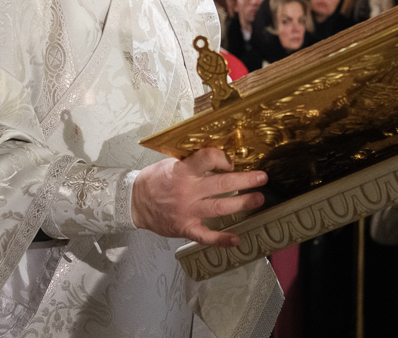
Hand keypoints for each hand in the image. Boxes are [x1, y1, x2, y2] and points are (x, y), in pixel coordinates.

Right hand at [132, 147, 265, 247]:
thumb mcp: (171, 164)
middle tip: (262, 178)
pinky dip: (221, 240)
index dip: (222, 158)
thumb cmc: (155, 180)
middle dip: (245, 180)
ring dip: (241, 204)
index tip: (231, 162)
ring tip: (258, 199)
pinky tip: (237, 240)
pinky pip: (205, 236)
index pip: (207, 159)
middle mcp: (187, 191)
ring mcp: (187, 212)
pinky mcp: (186, 228)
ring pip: (219, 208)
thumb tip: (218, 157)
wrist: (135, 203)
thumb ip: (192, 163)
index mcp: (182, 172)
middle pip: (221, 184)